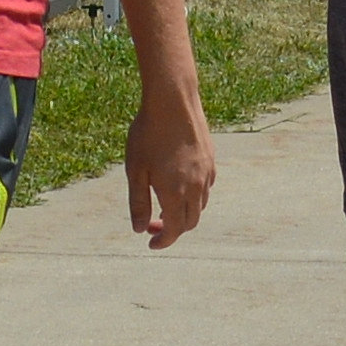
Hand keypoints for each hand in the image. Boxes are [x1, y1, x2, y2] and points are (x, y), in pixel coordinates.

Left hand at [128, 94, 217, 246]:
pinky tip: (179, 184)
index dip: (163, 241)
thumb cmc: (148, 134)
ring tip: (164, 205)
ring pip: (199, 206)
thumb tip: (139, 229)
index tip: (151, 244)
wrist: (172, 101)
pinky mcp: (210, 159)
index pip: (174, 230)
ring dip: (183, 213)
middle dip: (172, 229)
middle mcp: (195, 187)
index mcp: (175, 193)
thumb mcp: (135, 170)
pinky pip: (205, 188)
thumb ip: (138, 202)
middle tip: (152, 225)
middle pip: (189, 222)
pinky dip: (193, 197)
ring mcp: (206, 173)